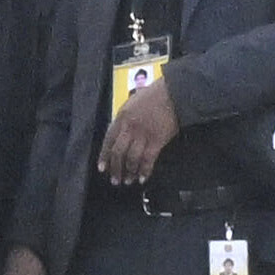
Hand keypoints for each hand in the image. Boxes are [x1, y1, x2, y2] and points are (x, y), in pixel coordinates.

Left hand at [97, 71, 180, 185]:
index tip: (102, 167)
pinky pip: (148, 159)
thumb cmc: (153, 95)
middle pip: (118, 152)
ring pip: (132, 158)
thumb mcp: (131, 103)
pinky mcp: (157, 141)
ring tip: (128, 181)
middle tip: (114, 179)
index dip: (104, 155)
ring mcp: (143, 135)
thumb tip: (120, 134)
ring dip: (129, 172)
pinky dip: (144, 170)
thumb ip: (124, 119)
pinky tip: (142, 178)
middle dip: (115, 168)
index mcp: (121, 117)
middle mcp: (130, 127)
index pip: (108, 139)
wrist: (172, 93)